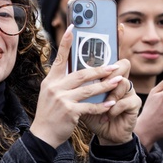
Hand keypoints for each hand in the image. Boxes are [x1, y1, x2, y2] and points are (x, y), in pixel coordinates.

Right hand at [30, 26, 130, 148]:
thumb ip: (62, 82)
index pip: (60, 58)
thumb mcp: (51, 94)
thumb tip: (78, 71)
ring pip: (89, 89)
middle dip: (100, 69)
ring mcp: (62, 99)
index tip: (72, 27)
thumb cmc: (50, 113)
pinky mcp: (69, 112)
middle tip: (116, 65)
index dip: (66, 42)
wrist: (42, 134)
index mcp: (51, 81)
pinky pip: (90, 106)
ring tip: (119, 80)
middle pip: (82, 74)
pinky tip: (112, 103)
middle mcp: (55, 87)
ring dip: (106, 85)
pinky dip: (102, 105)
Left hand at [81, 64, 141, 145]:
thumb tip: (63, 77)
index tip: (89, 71)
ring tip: (104, 105)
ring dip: (111, 95)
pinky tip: (108, 116)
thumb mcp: (82, 102)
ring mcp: (129, 92)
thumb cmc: (93, 116)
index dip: (102, 63)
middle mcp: (121, 82)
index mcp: (109, 78)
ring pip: (123, 83)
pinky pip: (125, 101)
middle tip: (99, 83)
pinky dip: (114, 109)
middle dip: (109, 74)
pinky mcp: (134, 104)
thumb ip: (77, 89)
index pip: (110, 62)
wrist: (105, 134)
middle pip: (123, 65)